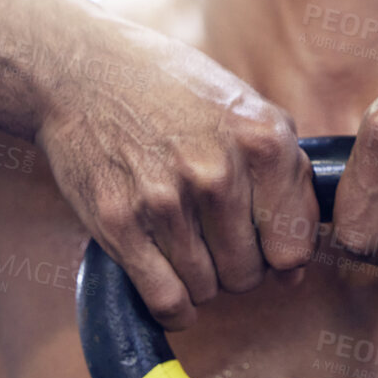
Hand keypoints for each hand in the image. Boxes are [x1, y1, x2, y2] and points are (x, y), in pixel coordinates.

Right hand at [34, 11, 318, 329]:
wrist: (81, 70)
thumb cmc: (172, 92)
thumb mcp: (245, 110)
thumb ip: (285, 180)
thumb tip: (296, 270)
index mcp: (262, 141)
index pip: (292, 248)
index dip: (279, 254)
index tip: (261, 241)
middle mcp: (217, 173)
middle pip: (248, 274)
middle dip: (236, 266)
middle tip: (214, 237)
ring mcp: (165, 201)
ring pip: (207, 290)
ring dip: (200, 280)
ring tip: (185, 243)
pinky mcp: (119, 223)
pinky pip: (167, 300)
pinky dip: (175, 307)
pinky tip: (172, 287)